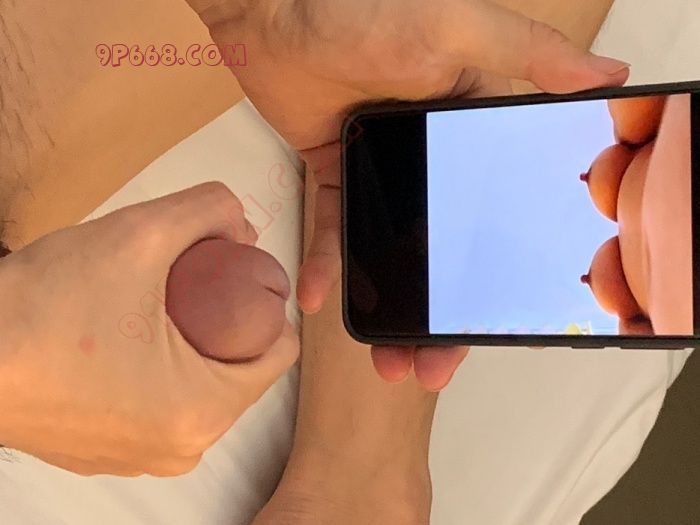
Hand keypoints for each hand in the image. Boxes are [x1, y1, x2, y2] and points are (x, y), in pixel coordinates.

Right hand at [0, 182, 298, 475]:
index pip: (278, 351)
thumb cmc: (39, 309)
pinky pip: (163, 406)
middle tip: (193, 283)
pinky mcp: (111, 453)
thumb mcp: (138, 234)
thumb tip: (240, 220)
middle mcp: (179, 449)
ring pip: (202, 388)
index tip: (236, 277)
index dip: (266, 305)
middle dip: (230, 322)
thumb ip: (207, 209)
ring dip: (195, 345)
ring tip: (161, 306)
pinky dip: (162, 372)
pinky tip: (135, 337)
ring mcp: (143, 457)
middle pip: (240, 369)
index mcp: (202, 410)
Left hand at [188, 0, 628, 388]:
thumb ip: (526, 56)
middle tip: (432, 366)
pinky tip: (320, 300)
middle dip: (439, 310)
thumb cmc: (363, 11)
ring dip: (388, 303)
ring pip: (390, 250)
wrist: (274, 9)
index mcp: (469, 130)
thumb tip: (609, 75)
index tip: (500, 324)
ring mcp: (381, 169)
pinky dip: (326, 263)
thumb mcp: (457, 29)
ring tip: (387, 361)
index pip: (497, 212)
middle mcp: (429, 156)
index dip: (500, 271)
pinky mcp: (335, 171)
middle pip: (442, 247)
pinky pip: (333, 227)